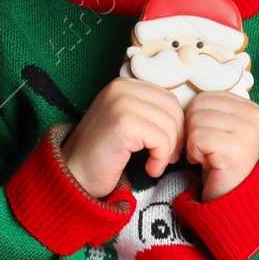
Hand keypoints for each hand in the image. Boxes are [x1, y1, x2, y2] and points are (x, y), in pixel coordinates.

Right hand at [59, 77, 185, 198]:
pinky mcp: (123, 123)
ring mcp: (121, 103)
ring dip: (168, 152)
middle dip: (177, 137)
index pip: (168, 98)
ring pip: (169, 125)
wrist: (73, 175)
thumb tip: (185, 117)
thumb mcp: (126, 121)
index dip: (176, 124)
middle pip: (173, 108)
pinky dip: (160, 159)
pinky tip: (149, 169)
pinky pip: (161, 140)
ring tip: (155, 165)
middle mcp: (121, 87)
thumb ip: (148, 111)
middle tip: (167, 158)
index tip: (169, 146)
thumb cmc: (102, 154)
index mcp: (123, 84)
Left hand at [183, 91, 258, 201]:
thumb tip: (185, 89)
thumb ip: (211, 108)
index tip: (211, 139)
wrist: (233, 199)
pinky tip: (208, 164)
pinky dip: (194, 154)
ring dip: (194, 144)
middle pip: (198, 106)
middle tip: (208, 150)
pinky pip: (196, 138)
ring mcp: (246, 131)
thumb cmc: (221, 162)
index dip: (197, 119)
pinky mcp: (234, 148)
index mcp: (250, 107)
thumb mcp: (220, 128)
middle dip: (193, 130)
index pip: (205, 97)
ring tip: (210, 156)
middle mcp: (253, 115)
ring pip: (195, 121)